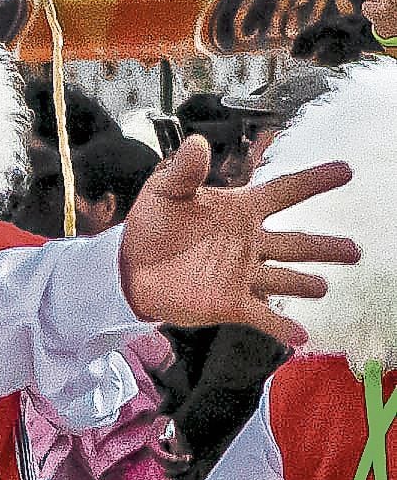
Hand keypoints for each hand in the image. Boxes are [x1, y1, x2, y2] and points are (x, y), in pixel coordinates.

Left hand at [120, 137, 355, 340]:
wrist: (125, 267)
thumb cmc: (150, 226)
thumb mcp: (164, 192)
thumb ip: (184, 170)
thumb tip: (196, 143)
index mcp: (240, 210)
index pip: (285, 191)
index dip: (315, 181)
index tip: (345, 171)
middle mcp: (249, 243)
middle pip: (297, 242)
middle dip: (326, 247)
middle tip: (354, 250)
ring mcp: (241, 274)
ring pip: (285, 278)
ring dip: (306, 284)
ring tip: (324, 288)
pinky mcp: (228, 302)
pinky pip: (260, 315)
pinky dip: (280, 327)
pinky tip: (300, 336)